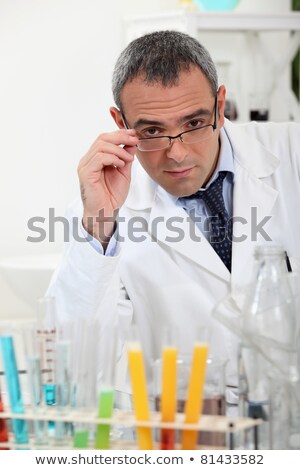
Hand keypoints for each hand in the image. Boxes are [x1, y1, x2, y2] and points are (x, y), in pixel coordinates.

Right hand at [78, 128, 137, 243]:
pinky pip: (99, 158)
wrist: (105, 213)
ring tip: (128, 159)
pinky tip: (120, 164)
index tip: (133, 134)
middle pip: (102, 138)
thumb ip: (126, 158)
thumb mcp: (123, 173)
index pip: (105, 139)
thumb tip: (132, 143)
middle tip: (134, 141)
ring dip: (118, 149)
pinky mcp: (86, 174)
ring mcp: (85, 166)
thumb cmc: (111, 196)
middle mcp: (88, 160)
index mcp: (95, 159)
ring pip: (101, 146)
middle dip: (120, 137)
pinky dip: (112, 158)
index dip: (120, 134)